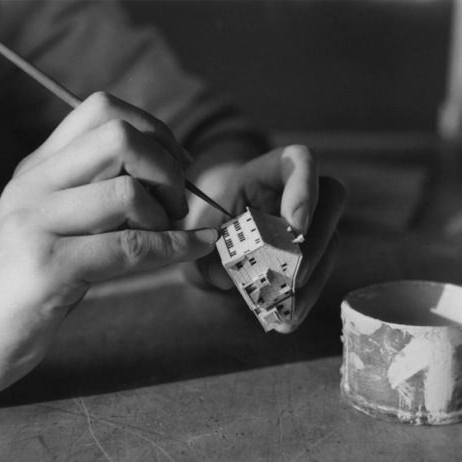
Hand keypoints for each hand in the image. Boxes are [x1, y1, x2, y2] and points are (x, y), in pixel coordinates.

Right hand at [0, 92, 218, 393]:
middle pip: (120, 138)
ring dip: (165, 216)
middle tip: (176, 204)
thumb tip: (173, 184)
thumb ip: (105, 195)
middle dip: (167, 168)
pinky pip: (128, 247)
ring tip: (164, 236)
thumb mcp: (63, 221)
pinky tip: (193, 248)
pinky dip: (173, 247)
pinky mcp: (48, 267)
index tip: (178, 165)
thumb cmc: (32, 276)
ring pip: (127, 192)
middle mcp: (36, 184)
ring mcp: (36, 222)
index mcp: (41, 166)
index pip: (104, 110)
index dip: (155, 131)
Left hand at [184, 145, 344, 332]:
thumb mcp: (204, 225)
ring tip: (289, 310)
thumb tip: (221, 278)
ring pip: (332, 241)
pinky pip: (322, 271)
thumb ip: (205, 245)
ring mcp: (314, 219)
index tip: (295, 226)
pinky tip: (288, 320)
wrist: (223, 228)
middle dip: (316, 241)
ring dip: (313, 279)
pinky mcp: (316, 249)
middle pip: (331, 200)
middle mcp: (302, 190)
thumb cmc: (215, 217)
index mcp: (273, 169)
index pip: (301, 161)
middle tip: (296, 276)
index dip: (305, 190)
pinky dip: (305, 298)